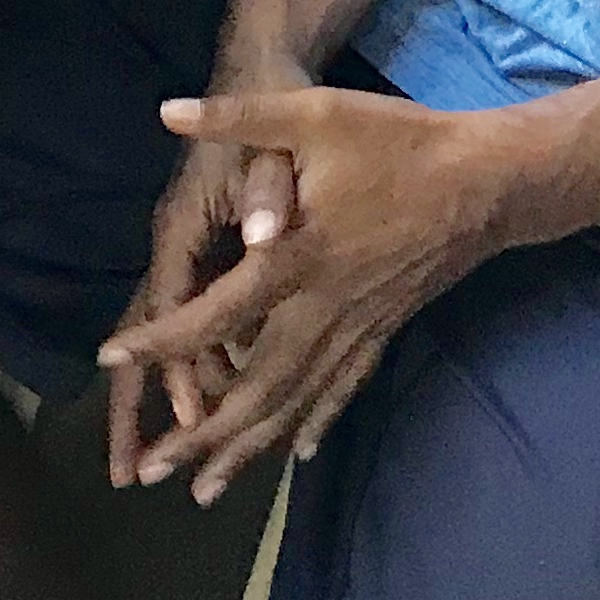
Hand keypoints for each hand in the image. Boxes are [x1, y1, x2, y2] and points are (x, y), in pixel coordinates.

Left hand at [97, 87, 522, 504]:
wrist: (489, 180)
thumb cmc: (400, 143)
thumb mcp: (315, 112)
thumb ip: (239, 116)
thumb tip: (166, 109)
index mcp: (297, 259)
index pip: (215, 311)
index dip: (162, 337)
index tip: (110, 357)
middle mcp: (323, 308)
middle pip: (251, 387)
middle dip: (198, 435)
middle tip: (147, 473)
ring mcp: (356, 327)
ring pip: (293, 403)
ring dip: (247, 449)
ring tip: (204, 490)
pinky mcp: (382, 331)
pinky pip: (340, 391)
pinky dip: (311, 424)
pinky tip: (294, 455)